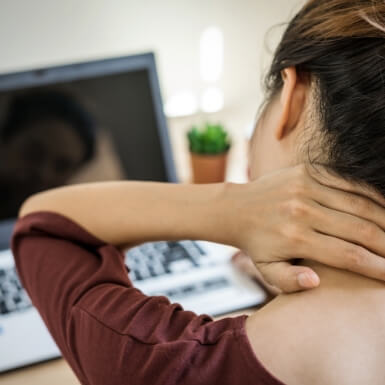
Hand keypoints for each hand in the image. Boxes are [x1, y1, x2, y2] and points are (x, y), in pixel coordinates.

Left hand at [225, 164, 384, 292]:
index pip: (348, 255)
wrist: (236, 208)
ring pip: (360, 204)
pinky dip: (371, 195)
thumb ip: (289, 282)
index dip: (377, 267)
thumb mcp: (266, 270)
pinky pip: (348, 183)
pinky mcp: (307, 172)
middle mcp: (302, 211)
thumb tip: (317, 281)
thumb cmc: (256, 244)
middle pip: (360, 229)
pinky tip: (383, 209)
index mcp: (295, 238)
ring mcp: (305, 187)